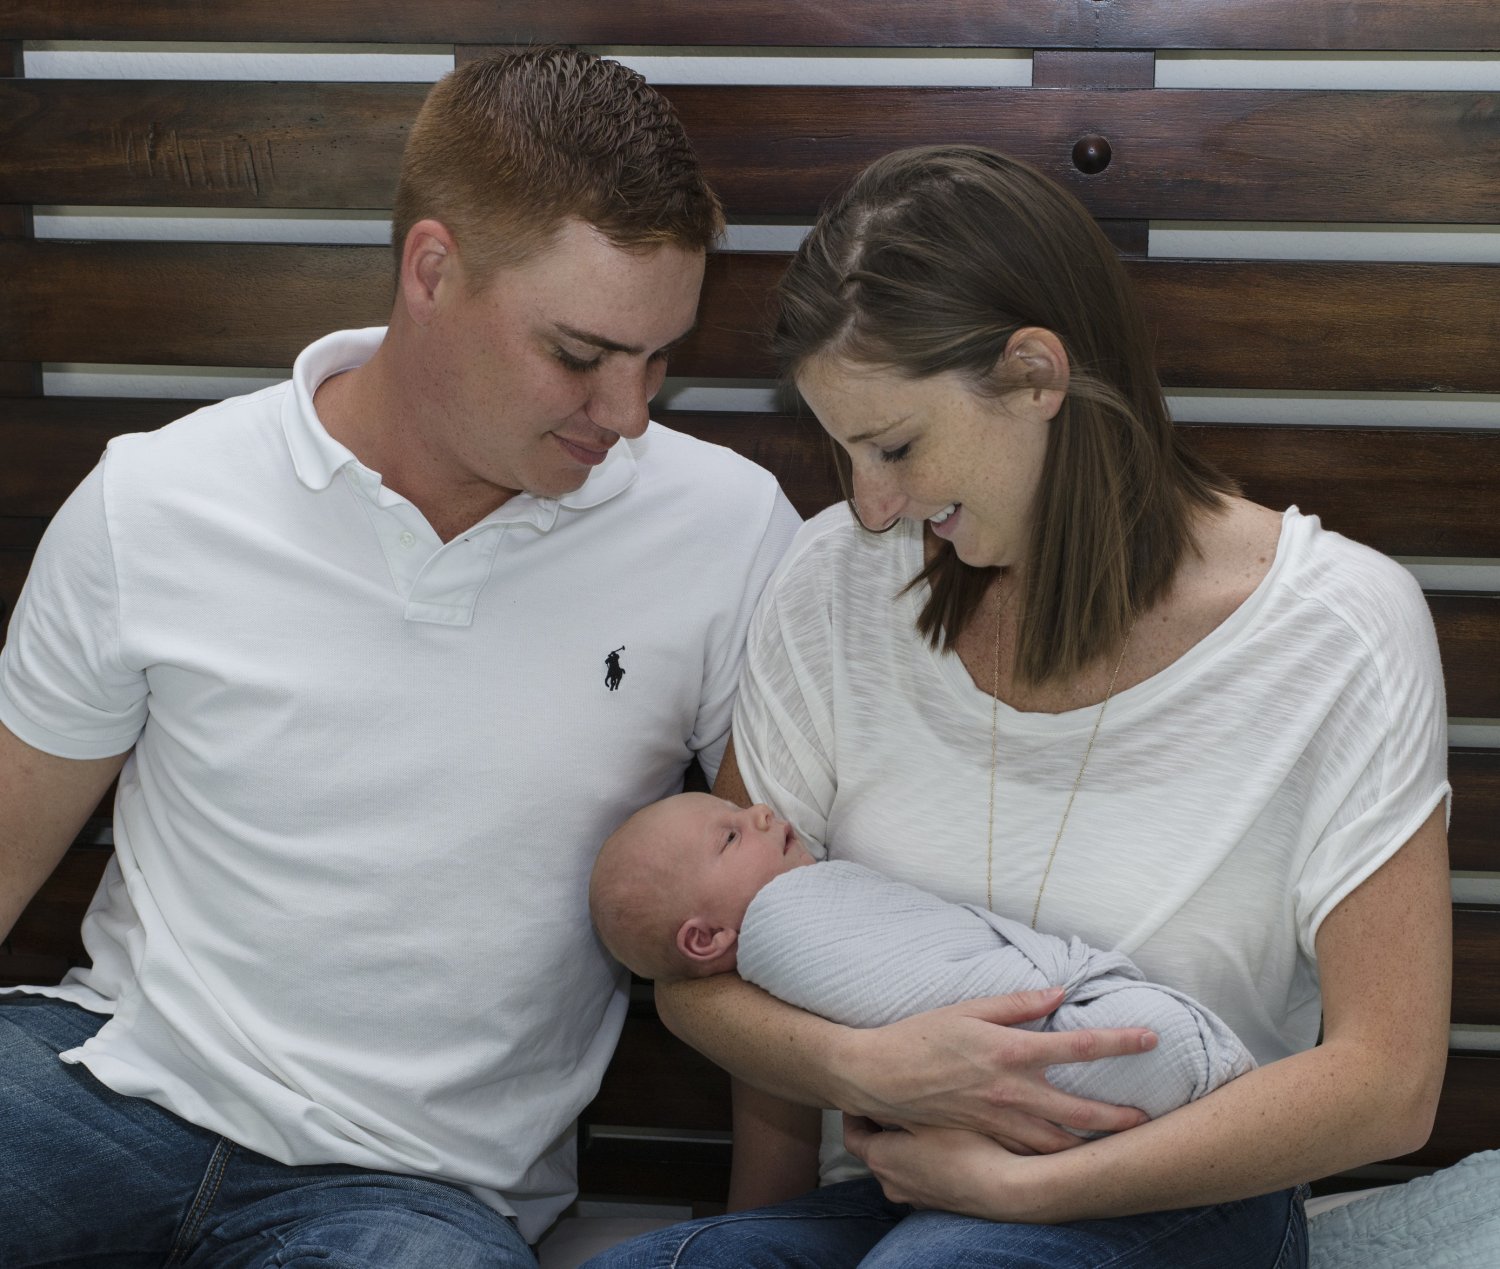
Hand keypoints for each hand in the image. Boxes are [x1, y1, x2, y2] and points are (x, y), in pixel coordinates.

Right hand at [830, 989, 1154, 1153]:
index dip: (1118, 1042)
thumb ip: (1016, 1003)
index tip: (1149, 1039)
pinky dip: (1054, 1155)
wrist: (877, 1076)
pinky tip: (1068, 1154)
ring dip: (1091, 1145)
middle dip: (1118, 1117)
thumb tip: (1059, 994)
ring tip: (1118, 1144)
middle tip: (1147, 1119)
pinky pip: (1028, 1152)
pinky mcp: (985, 1136)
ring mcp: (999, 1120)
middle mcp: (1011, 1090)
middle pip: (1079, 1112)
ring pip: (1058, 1143)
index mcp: (1010, 1051)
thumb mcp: (966, 1009)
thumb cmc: (918, 1036)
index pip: (1077, 1046)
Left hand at [844, 1116, 1039, 1220]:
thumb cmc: (963, 1147)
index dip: (852, 1114)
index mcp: (880, 1159)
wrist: (1003, 1189)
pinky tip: (941, 1146)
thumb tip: (873, 1094)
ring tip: (917, 1120)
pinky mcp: (934, 1203)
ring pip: (896, 1165)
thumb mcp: (924, 1115)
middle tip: (888, 1102)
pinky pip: (917, 1176)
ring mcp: (912, 1197)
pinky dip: (919, 1160)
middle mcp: (890, 1183)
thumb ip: (893, 1104)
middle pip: (873, 1150)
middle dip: (877, 1127)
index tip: (858, 1097)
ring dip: (900, 1144)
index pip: (851, 1136)